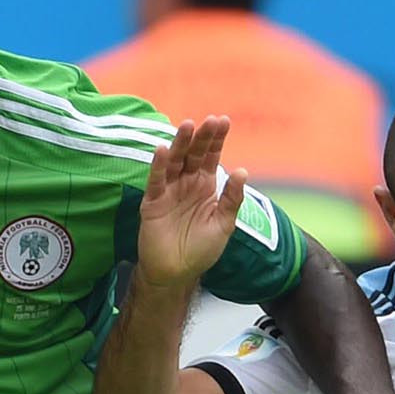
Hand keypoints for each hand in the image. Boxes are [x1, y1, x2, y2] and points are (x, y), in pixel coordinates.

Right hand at [137, 116, 245, 288]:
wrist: (176, 273)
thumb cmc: (201, 250)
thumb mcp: (223, 225)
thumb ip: (232, 199)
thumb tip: (242, 171)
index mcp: (205, 186)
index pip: (211, 157)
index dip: (217, 139)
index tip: (223, 120)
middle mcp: (186, 184)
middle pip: (193, 154)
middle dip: (201, 137)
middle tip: (210, 120)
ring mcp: (169, 191)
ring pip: (174, 162)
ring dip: (180, 143)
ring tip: (187, 125)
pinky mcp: (152, 202)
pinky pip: (156, 181)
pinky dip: (159, 166)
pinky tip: (163, 150)